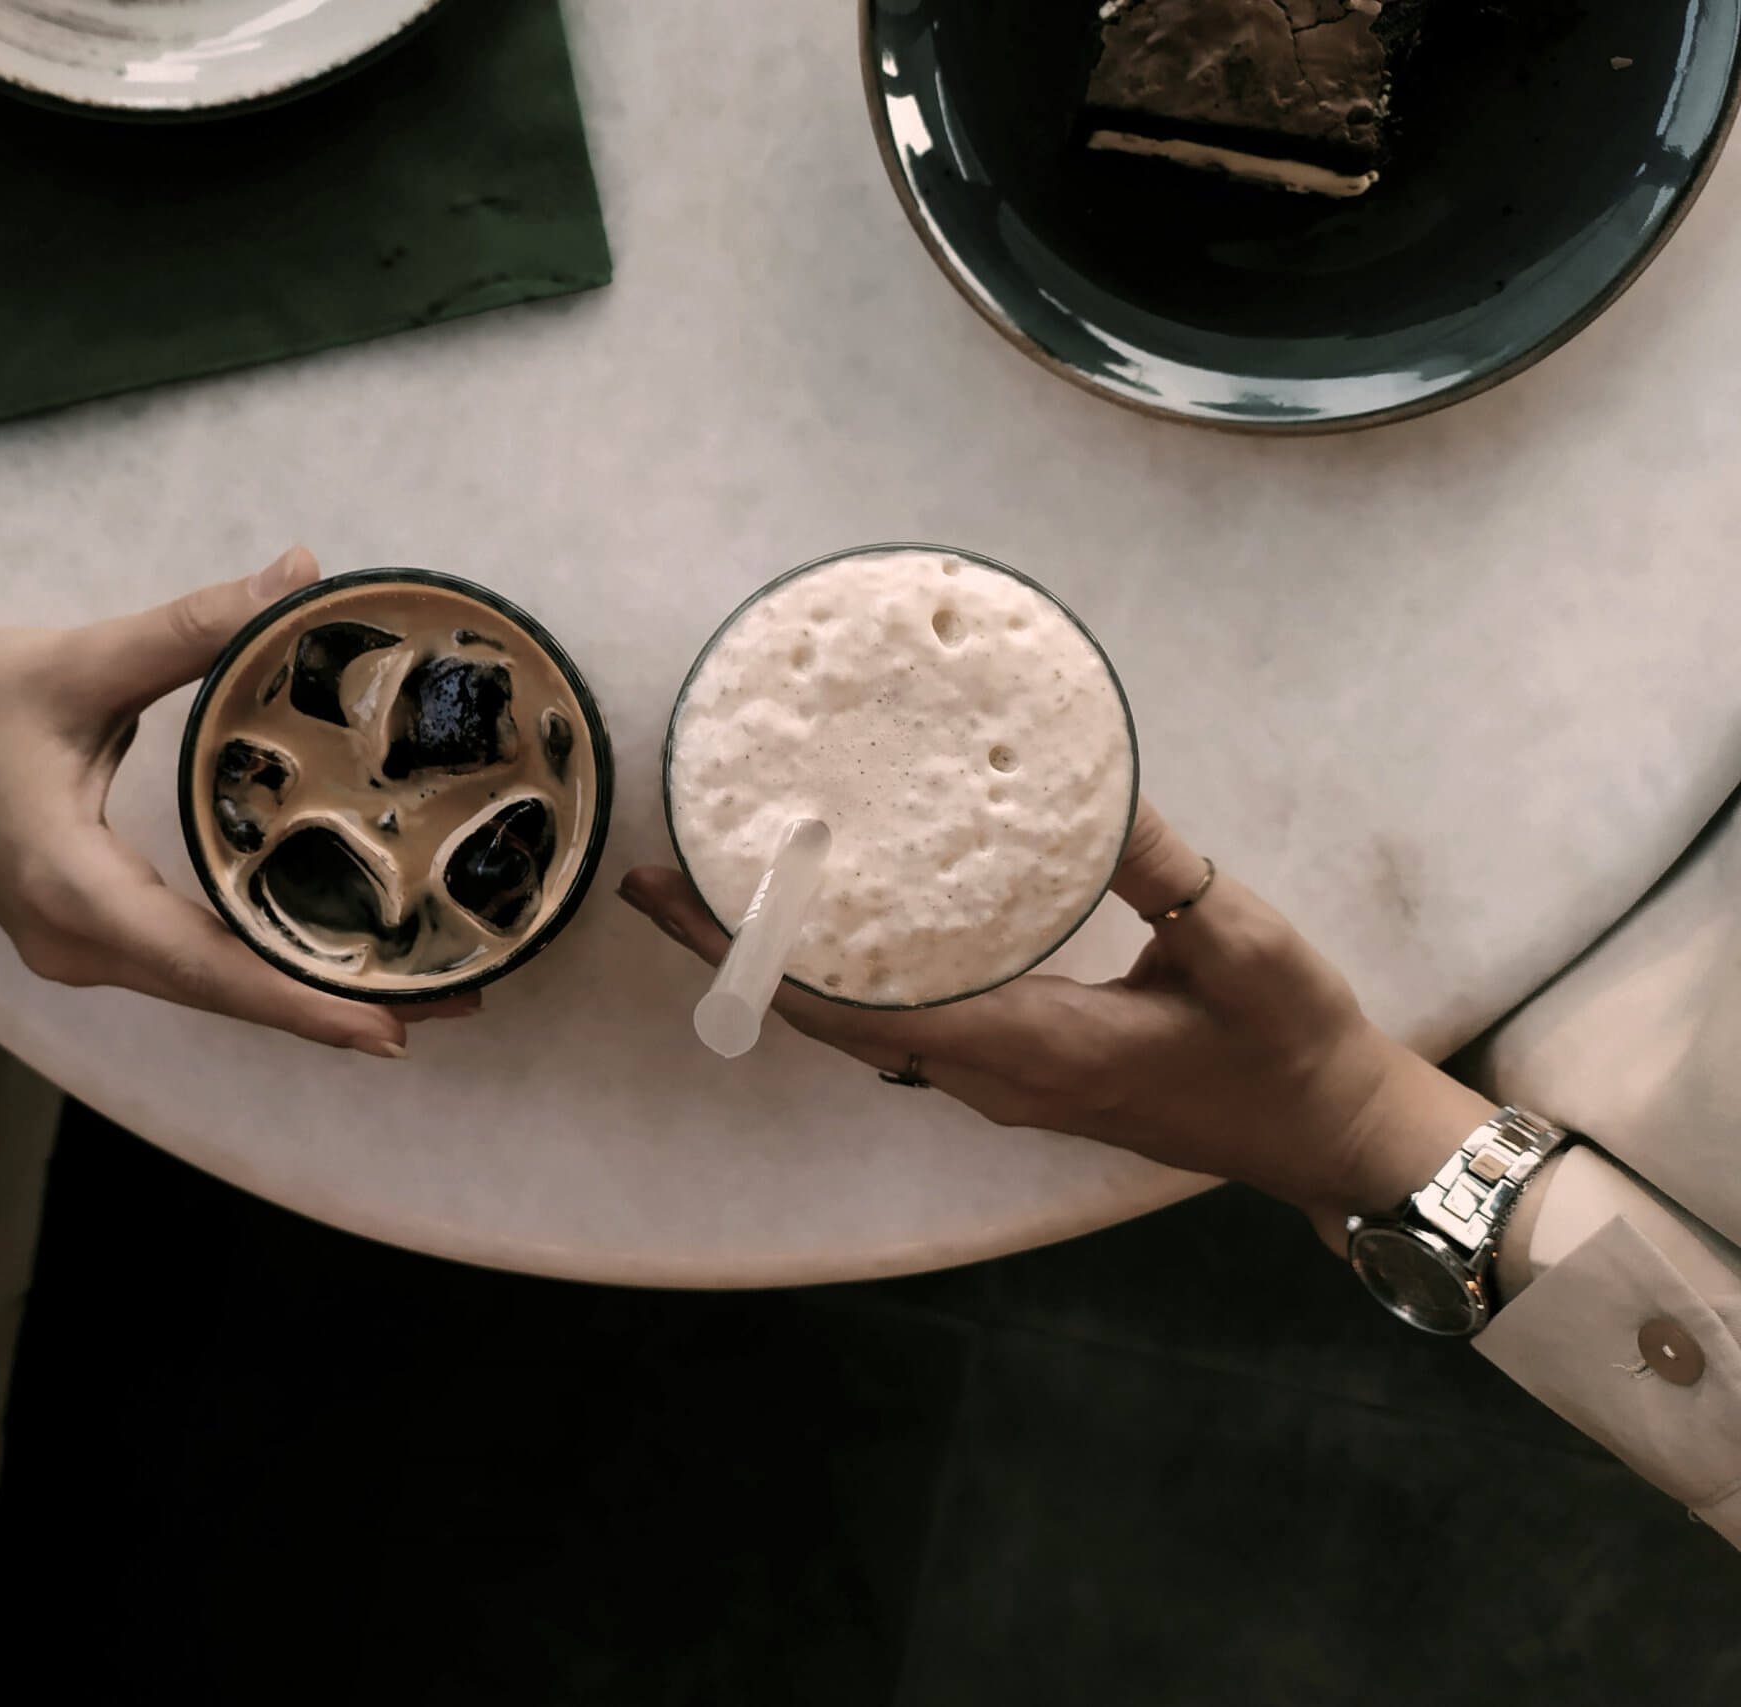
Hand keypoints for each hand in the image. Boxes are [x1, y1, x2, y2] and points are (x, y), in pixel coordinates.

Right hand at [0, 547, 471, 1056]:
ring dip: (309, 989)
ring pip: (213, 988)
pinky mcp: (90, 934)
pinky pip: (193, 966)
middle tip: (459, 989)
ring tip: (423, 981)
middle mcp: (80, 946)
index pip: (208, 968)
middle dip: (336, 1002)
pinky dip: (265, 964)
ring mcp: (83, 951)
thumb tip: (304, 576)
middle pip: (227, 994)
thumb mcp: (78, 661)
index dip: (303, 1000)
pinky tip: (337, 950)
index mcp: (73, 893)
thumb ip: (194, 628)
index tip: (394, 1026)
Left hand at [618, 800, 1491, 1231]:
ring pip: (863, 1023)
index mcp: (1027, 1049)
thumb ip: (1166, 873)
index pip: (854, 1009)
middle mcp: (991, 1079)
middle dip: (740, 951)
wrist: (1332, 1134)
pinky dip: (848, 973)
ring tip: (725, 885)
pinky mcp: (1021, 1070)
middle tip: (661, 877)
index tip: (684, 900)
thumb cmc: (1292, 1048)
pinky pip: (905, 1021)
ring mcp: (1001, 1083)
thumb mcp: (1242, 946)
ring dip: (787, 960)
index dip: (760, 956)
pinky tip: (837, 918)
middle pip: (830, 1017)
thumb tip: (1101, 794)